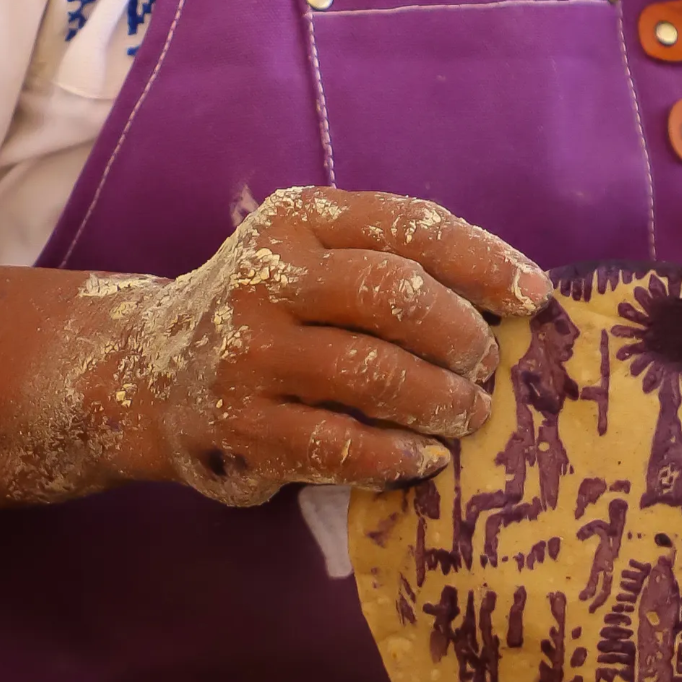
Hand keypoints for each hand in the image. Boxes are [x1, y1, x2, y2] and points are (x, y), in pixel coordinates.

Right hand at [105, 187, 549, 505]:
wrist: (149, 374)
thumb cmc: (271, 315)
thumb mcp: (314, 259)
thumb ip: (394, 263)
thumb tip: (515, 297)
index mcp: (297, 221)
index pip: (408, 227)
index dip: (483, 262)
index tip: (533, 298)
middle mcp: (265, 279)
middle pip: (394, 296)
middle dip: (461, 336)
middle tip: (486, 368)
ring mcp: (248, 356)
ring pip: (374, 375)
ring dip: (441, 401)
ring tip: (468, 415)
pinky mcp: (241, 428)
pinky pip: (341, 447)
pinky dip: (398, 457)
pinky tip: (426, 459)